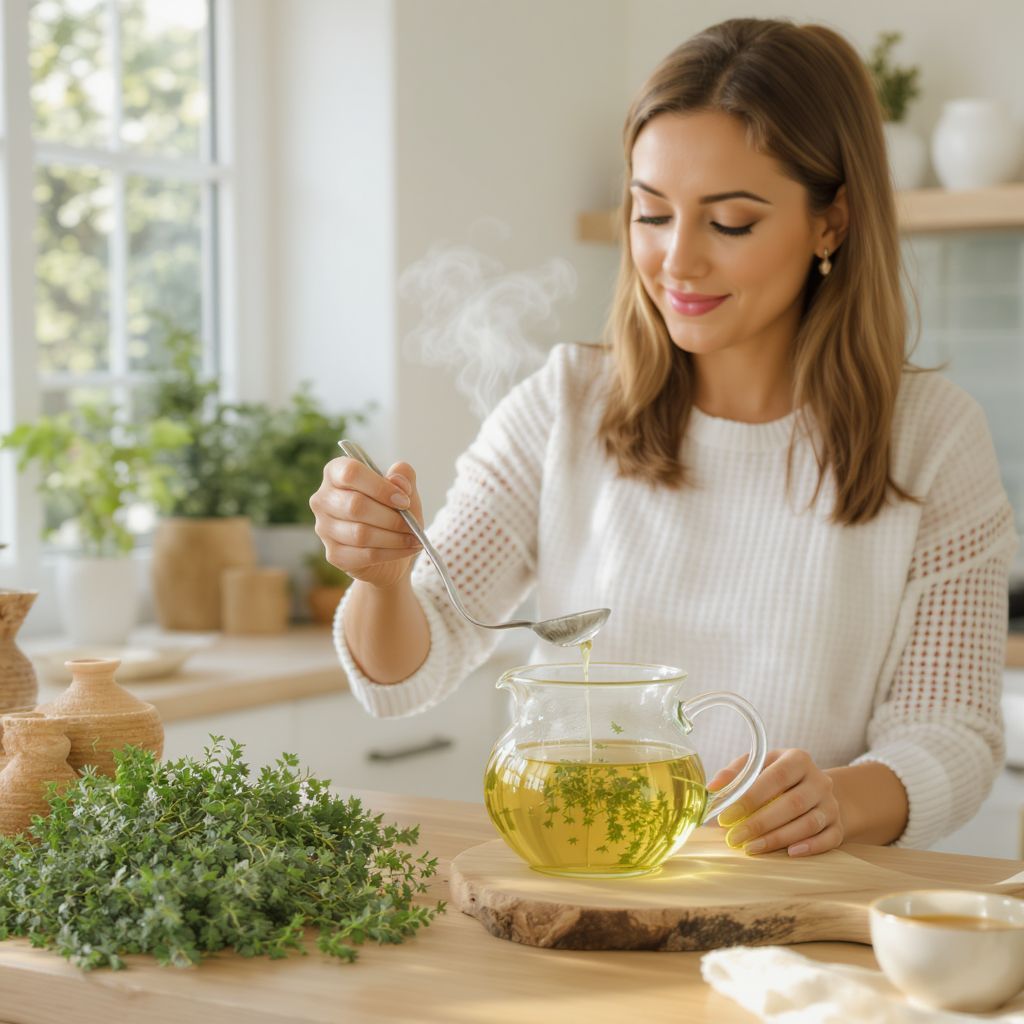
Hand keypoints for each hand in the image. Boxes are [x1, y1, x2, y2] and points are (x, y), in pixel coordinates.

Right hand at [309, 456, 423, 590]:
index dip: (380, 487)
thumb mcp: (403, 488)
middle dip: (391, 517)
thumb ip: (403, 476)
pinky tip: (407, 548)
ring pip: (360, 533)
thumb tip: (398, 480)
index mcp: (336, 473)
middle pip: (355, 505)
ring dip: (394, 537)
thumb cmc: (391, 509)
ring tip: (414, 537)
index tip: (404, 500)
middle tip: (412, 524)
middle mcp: (323, 499)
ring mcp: (324, 528)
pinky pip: (365, 554)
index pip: (351, 472)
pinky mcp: (334, 554)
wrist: (388, 548)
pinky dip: (392, 552)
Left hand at [707, 748, 842, 857]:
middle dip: (760, 823)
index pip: (774, 777)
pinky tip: (789, 853)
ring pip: (809, 823)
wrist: (816, 790)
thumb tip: (711, 789)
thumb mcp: (759, 766)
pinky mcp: (839, 825)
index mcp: (797, 759)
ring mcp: (831, 804)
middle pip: (792, 803)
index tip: (726, 815)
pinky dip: (810, 847)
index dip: (750, 798)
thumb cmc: (778, 778)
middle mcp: (819, 780)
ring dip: (778, 838)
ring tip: (751, 848)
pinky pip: (828, 839)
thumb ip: (735, 774)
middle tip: (734, 837)